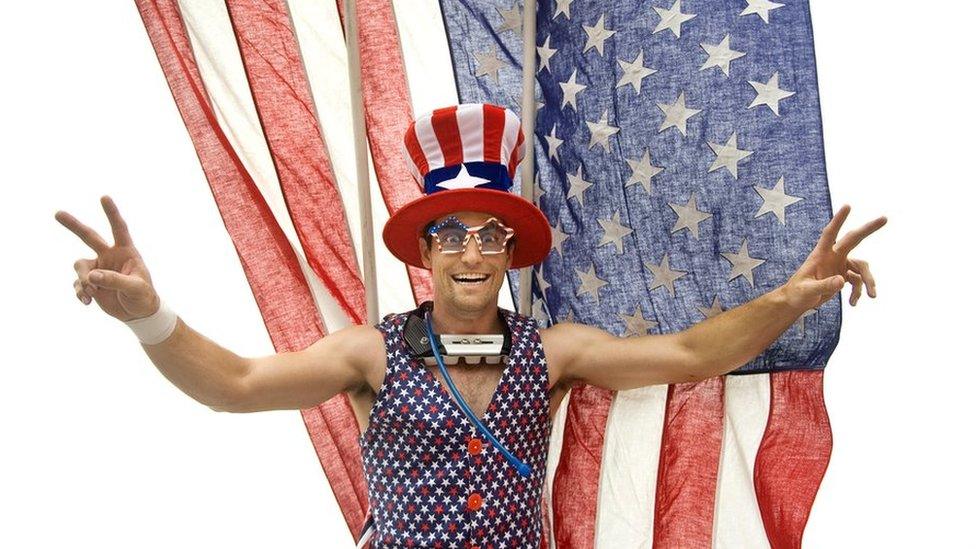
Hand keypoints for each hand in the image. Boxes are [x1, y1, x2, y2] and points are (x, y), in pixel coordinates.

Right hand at [55, 195, 159, 320]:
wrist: (138, 313)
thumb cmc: (143, 296)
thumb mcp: (135, 288)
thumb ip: (115, 280)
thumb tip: (92, 276)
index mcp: (126, 252)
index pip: (119, 229)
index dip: (112, 213)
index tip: (104, 197)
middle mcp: (110, 256)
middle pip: (89, 237)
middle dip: (74, 225)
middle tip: (57, 213)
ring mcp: (98, 269)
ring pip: (80, 266)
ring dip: (83, 279)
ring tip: (92, 292)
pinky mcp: (91, 283)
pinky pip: (77, 283)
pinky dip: (79, 291)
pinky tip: (87, 301)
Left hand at [781, 204, 886, 311]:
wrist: (797, 302)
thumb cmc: (797, 293)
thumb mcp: (807, 291)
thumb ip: (824, 285)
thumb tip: (842, 281)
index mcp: (820, 255)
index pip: (830, 234)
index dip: (838, 220)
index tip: (848, 206)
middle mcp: (833, 257)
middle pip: (853, 240)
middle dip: (868, 229)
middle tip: (885, 218)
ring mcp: (839, 265)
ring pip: (861, 267)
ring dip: (869, 281)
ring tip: (873, 296)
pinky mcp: (843, 276)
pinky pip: (858, 282)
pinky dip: (858, 292)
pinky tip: (853, 303)